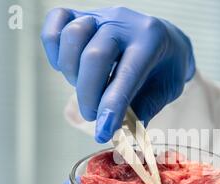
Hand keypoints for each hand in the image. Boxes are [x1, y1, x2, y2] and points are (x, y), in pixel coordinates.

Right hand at [40, 7, 194, 142]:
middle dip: (89, 95)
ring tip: (85, 87)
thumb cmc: (165, 68)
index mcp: (151, 40)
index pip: (127, 74)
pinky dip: (54, 48)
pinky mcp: (81, 13)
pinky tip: (68, 67)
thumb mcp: (165, 91)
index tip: (103, 132)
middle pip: (95, 56)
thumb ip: (144, 110)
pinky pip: (56, 22)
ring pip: (73, 36)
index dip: (111, 106)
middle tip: (93, 116)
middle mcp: (124, 22)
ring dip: (72, 72)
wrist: (165, 40)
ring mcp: (101, 15)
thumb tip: (122, 134)